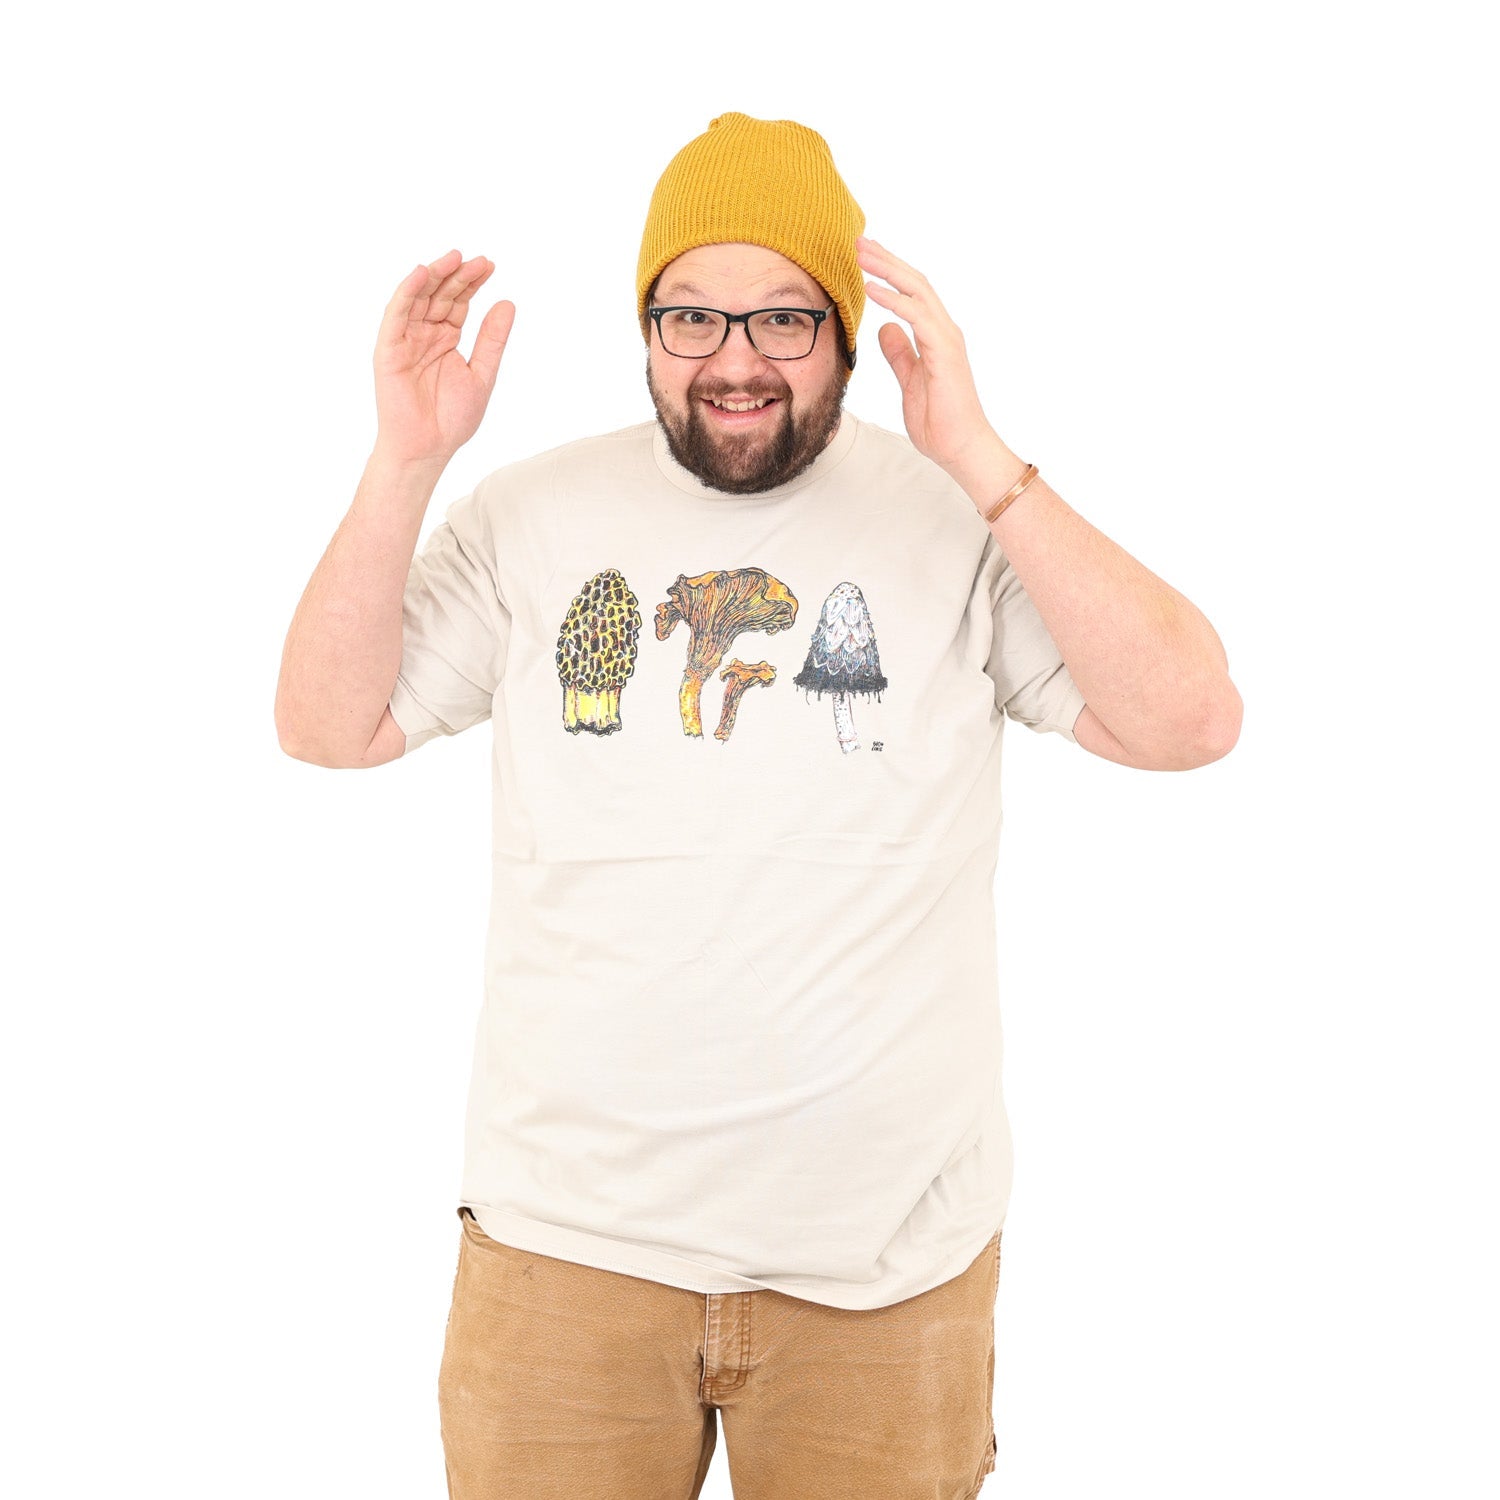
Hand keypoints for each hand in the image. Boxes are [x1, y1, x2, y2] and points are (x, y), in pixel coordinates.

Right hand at [371, 249, 515, 465]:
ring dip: (435, 276)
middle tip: (479, 261)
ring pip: (419, 298)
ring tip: (455, 258)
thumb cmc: (452, 418)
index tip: (490, 266)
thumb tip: (507, 303)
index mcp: (446, 339)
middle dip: (459, 276)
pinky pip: (396, 314)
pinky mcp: (388, 348)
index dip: (473, 283)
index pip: (459, 302)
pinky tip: (422, 274)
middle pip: (440, 295)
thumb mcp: (482, 374)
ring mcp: (405, 339)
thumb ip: (492, 340)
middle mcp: (425, 334)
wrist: (428, 447)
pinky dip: (407, 293)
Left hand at [857, 236, 997, 475]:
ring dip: (888, 269)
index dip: (889, 271)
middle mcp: (944, 330)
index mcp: (935, 336)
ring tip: (861, 253)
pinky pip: (917, 317)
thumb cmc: (939, 421)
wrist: (961, 448)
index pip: (912, 293)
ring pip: (917, 291)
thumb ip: (899, 353)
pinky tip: (873, 289)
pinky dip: (895, 300)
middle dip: (886, 259)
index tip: (864, 255)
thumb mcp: (909, 380)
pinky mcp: (944, 352)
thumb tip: (884, 330)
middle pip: (915, 282)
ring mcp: (947, 339)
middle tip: (858, 239)